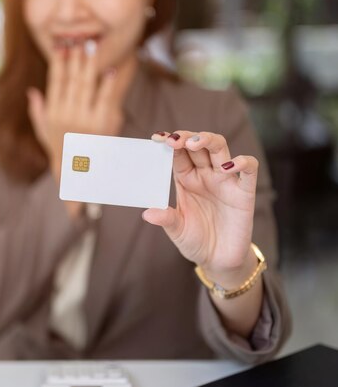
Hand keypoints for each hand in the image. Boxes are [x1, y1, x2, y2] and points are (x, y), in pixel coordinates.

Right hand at [27, 41, 125, 181]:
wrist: (78, 174)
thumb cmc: (61, 151)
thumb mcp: (44, 133)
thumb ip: (37, 111)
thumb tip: (32, 92)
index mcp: (52, 113)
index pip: (55, 81)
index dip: (58, 62)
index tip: (61, 45)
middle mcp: (64, 115)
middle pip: (70, 79)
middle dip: (75, 57)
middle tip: (80, 39)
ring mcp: (82, 119)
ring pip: (85, 85)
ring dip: (89, 64)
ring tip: (92, 47)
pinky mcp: (99, 125)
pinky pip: (103, 99)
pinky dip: (106, 84)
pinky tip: (109, 71)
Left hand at [142, 131, 259, 285]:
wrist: (219, 260)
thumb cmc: (196, 241)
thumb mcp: (177, 231)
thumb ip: (166, 219)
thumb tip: (147, 214)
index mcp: (186, 179)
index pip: (178, 154)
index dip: (169, 143)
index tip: (156, 138)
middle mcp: (205, 175)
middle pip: (199, 145)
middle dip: (187, 137)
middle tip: (174, 140)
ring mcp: (225, 181)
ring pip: (220, 149)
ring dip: (208, 140)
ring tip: (194, 143)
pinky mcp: (244, 193)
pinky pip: (249, 170)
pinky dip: (242, 163)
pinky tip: (228, 167)